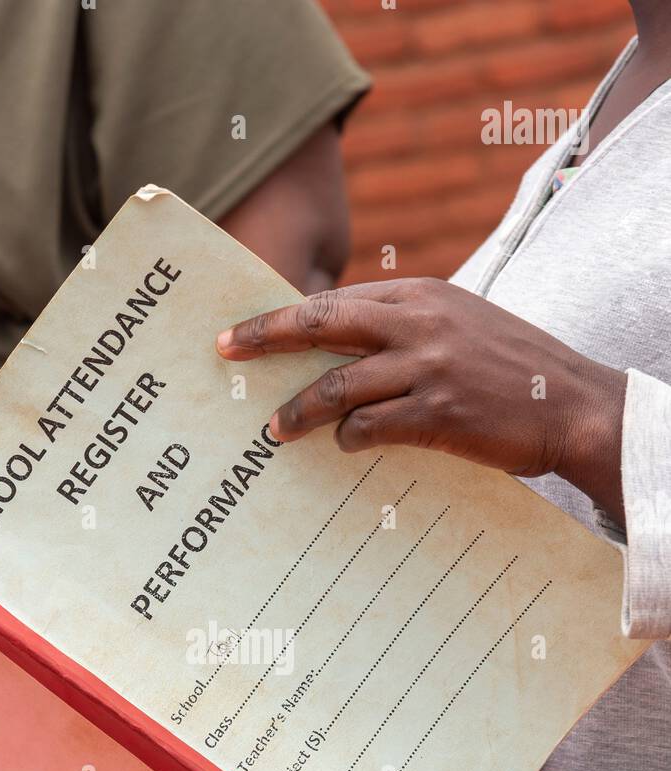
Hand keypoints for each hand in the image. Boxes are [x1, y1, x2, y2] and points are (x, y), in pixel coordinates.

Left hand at [216, 278, 626, 522]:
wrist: (572, 404)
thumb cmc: (511, 370)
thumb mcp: (459, 325)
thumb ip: (405, 327)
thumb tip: (341, 348)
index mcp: (420, 294)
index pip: (334, 300)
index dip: (281, 315)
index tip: (240, 331)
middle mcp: (418, 322)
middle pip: (321, 323)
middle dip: (266, 337)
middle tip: (227, 353)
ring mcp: (428, 366)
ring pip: (338, 385)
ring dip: (299, 410)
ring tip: (274, 430)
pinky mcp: (438, 412)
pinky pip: (371, 427)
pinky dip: (349, 438)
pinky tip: (344, 448)